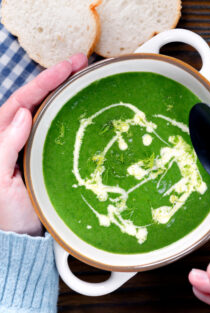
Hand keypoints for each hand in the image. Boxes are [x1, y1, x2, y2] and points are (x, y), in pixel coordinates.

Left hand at [0, 54, 87, 235]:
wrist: (22, 235)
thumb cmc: (6, 213)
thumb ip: (5, 147)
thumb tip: (22, 114)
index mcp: (1, 138)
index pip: (21, 102)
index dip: (43, 82)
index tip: (66, 68)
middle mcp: (18, 137)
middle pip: (37, 101)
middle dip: (58, 80)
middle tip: (82, 64)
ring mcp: (36, 146)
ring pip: (50, 114)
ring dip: (66, 95)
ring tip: (85, 77)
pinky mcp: (49, 157)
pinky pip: (60, 133)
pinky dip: (71, 118)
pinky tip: (83, 108)